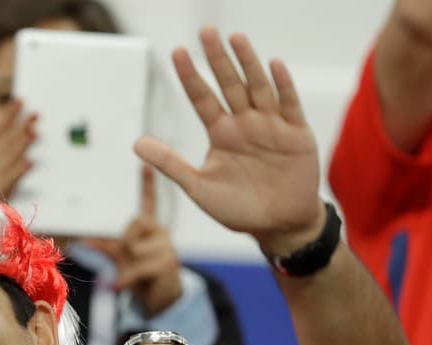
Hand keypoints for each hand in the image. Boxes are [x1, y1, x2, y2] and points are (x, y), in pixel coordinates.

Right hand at [0, 98, 36, 199]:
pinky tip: (29, 163)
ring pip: (8, 157)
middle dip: (20, 126)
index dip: (9, 115)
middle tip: (35, 115)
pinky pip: (9, 180)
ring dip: (21, 144)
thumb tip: (28, 125)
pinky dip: (18, 171)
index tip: (19, 102)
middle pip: (4, 140)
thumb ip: (8, 143)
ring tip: (34, 133)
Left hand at [83, 166, 183, 313]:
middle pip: (133, 223)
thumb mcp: (121, 257)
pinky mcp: (167, 263)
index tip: (144, 164)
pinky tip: (118, 286)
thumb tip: (83, 241)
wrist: (163, 297)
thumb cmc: (142, 274)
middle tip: (130, 259)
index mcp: (150, 228)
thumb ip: (105, 247)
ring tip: (136, 275)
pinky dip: (124, 279)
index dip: (147, 183)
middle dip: (125, 242)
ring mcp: (166, 246)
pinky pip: (137, 268)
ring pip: (133, 247)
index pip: (149, 202)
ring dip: (126, 264)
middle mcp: (160, 232)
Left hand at [134, 28, 324, 254]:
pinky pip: (288, 105)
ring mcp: (271, 125)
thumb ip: (170, 164)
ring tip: (236, 39)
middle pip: (229, 85)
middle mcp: (244, 123)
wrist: (277, 226)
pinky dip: (281, 86)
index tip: (178, 52)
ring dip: (248, 64)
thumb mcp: (198, 187)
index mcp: (221, 133)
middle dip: (218, 59)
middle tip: (206, 32)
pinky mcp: (296, 134)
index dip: (191, 76)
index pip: (202, 98)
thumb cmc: (237, 208)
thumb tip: (136, 143)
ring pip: (258, 88)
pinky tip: (273, 65)